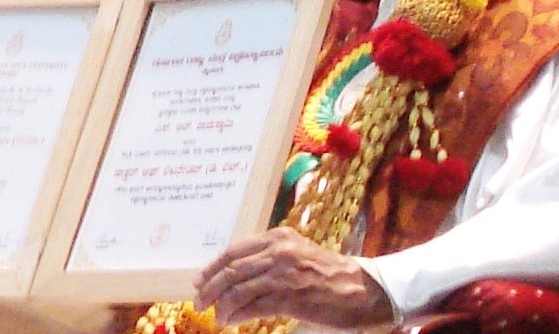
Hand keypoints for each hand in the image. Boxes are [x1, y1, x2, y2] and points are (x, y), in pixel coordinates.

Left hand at [195, 227, 392, 327]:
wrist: (359, 289)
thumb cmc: (327, 274)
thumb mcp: (296, 254)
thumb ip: (268, 258)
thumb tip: (236, 274)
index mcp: (278, 237)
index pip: (234, 251)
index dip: (213, 267)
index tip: (201, 280)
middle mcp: (279, 250)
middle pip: (232, 269)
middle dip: (211, 287)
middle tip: (200, 301)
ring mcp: (284, 273)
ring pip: (238, 288)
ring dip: (221, 304)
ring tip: (216, 316)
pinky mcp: (289, 296)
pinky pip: (253, 306)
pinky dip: (237, 315)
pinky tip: (231, 321)